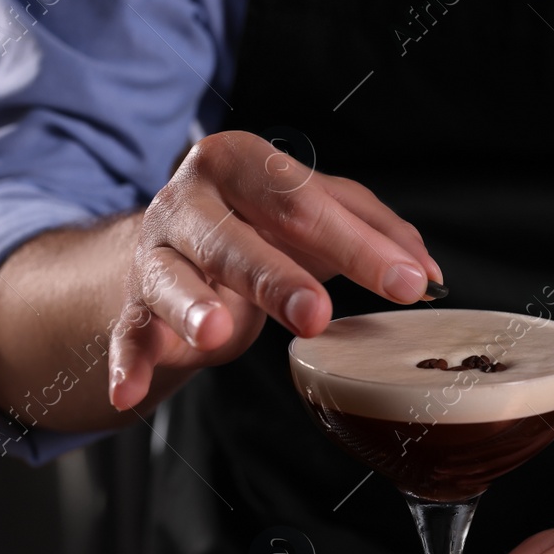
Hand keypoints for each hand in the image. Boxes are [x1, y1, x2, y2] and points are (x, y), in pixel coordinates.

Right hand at [108, 130, 443, 409]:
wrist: (173, 247)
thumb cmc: (259, 225)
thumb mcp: (320, 215)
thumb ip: (377, 232)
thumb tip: (426, 272)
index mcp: (241, 162)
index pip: (304, 200)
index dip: (357, 244)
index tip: (408, 283)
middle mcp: (189, 199)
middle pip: (235, 238)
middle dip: (275, 276)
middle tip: (316, 312)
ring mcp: (155, 251)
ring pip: (171, 279)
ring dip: (192, 307)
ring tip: (215, 333)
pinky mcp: (131, 303)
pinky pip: (129, 333)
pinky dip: (127, 362)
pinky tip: (128, 392)